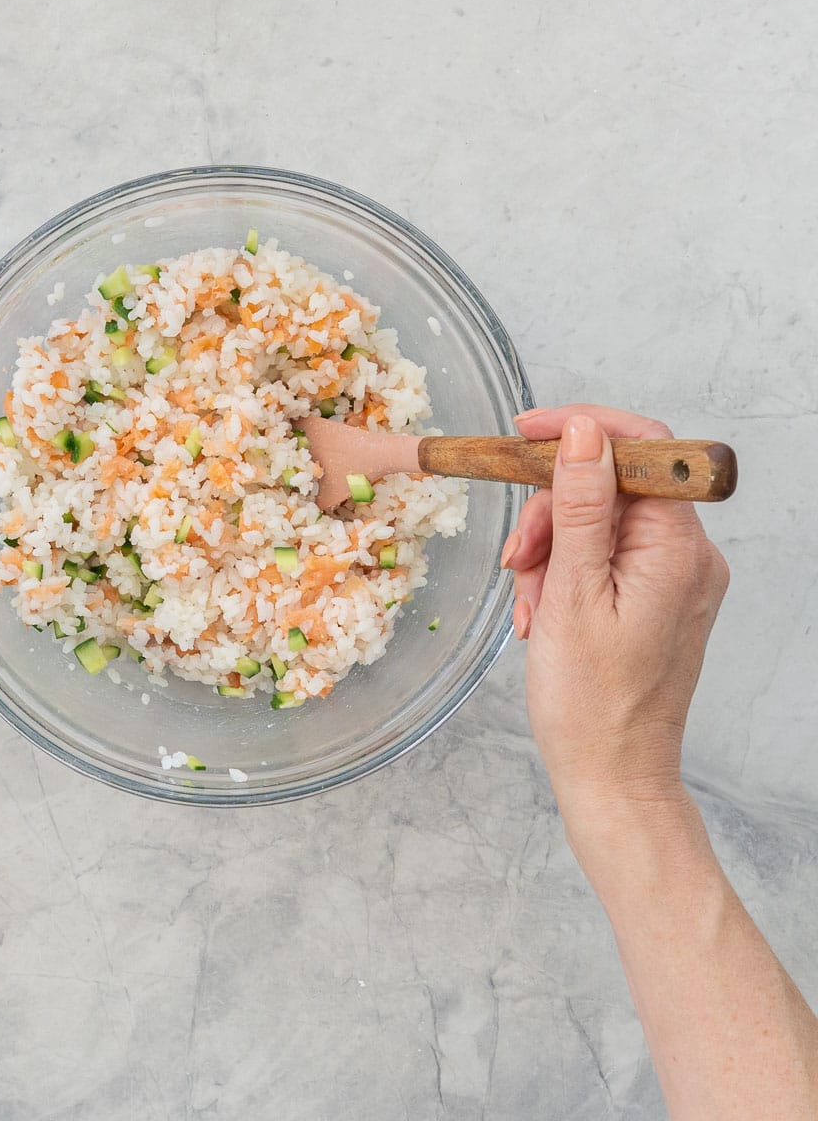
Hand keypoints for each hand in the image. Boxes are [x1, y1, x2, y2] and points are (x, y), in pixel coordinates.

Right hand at [502, 405, 729, 836]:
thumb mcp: (571, 592)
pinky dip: (562, 576)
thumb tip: (583, 432)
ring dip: (549, 553)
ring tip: (529, 606)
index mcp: (679, 548)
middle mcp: (688, 556)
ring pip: (597, 523)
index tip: (524, 434)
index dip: (580, 429)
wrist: (611, 775)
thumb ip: (581, 505)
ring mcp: (673, 578)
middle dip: (551, 514)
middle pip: (610, 487)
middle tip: (516, 560)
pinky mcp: (654, 597)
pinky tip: (541, 615)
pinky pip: (602, 558)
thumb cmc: (591, 701)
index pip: (642, 447)